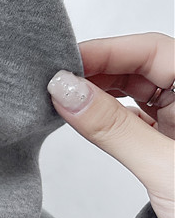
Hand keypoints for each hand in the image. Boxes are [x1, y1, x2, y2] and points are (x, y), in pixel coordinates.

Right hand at [47, 32, 174, 217]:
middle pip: (141, 65)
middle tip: (54, 81)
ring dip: (98, 91)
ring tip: (61, 98)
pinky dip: (107, 114)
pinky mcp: (168, 140)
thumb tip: (64, 91)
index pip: (151, 50)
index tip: (63, 62)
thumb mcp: (160, 168)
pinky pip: (133, 115)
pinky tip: (82, 116)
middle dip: (97, 70)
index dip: (106, 51)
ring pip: (135, 89)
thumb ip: (111, 127)